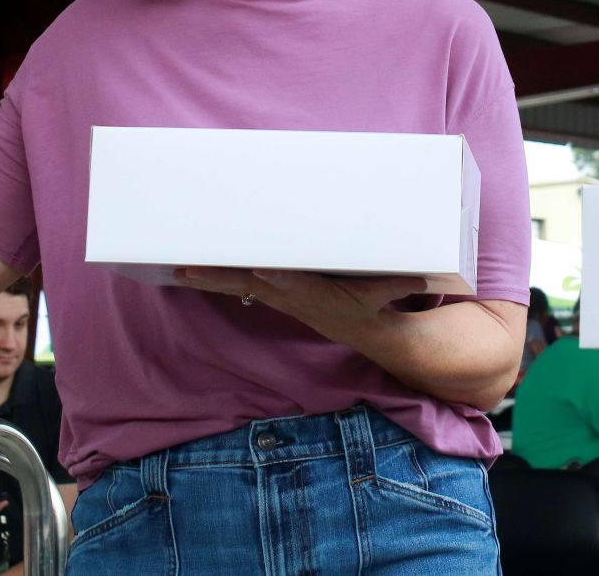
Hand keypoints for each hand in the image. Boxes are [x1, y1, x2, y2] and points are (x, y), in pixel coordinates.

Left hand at [175, 267, 427, 343]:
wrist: (360, 330)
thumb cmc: (369, 305)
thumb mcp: (384, 295)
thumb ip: (396, 288)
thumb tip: (418, 283)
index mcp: (316, 296)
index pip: (293, 285)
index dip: (276, 279)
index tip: (258, 270)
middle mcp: (291, 298)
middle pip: (251, 286)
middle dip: (221, 278)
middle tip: (189, 268)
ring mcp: (279, 297)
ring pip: (239, 286)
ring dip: (210, 279)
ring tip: (180, 268)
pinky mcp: (274, 294)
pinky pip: (241, 286)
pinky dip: (217, 278)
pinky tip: (194, 271)